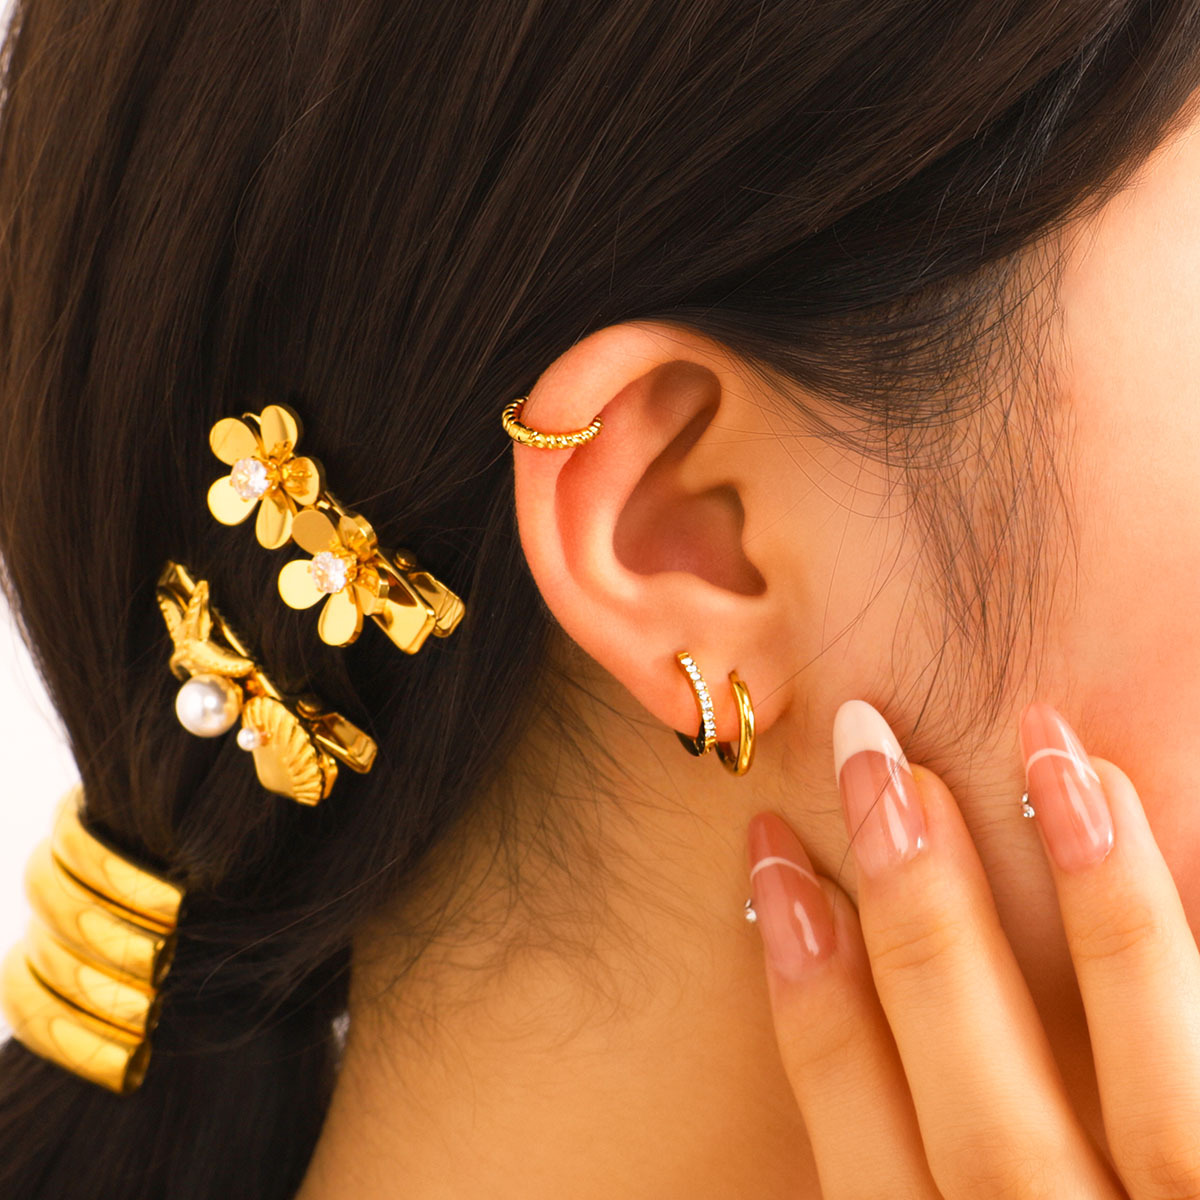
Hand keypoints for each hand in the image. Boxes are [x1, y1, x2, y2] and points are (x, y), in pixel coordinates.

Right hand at [745, 699, 1199, 1198]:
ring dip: (1107, 918)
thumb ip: (895, 1180)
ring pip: (1162, 1101)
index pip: (857, 1137)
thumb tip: (832, 1019)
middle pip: (982, 1105)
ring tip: (1054, 755)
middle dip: (921, 922)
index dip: (806, 986)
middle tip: (877, 756)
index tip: (774, 854)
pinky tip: (1185, 841)